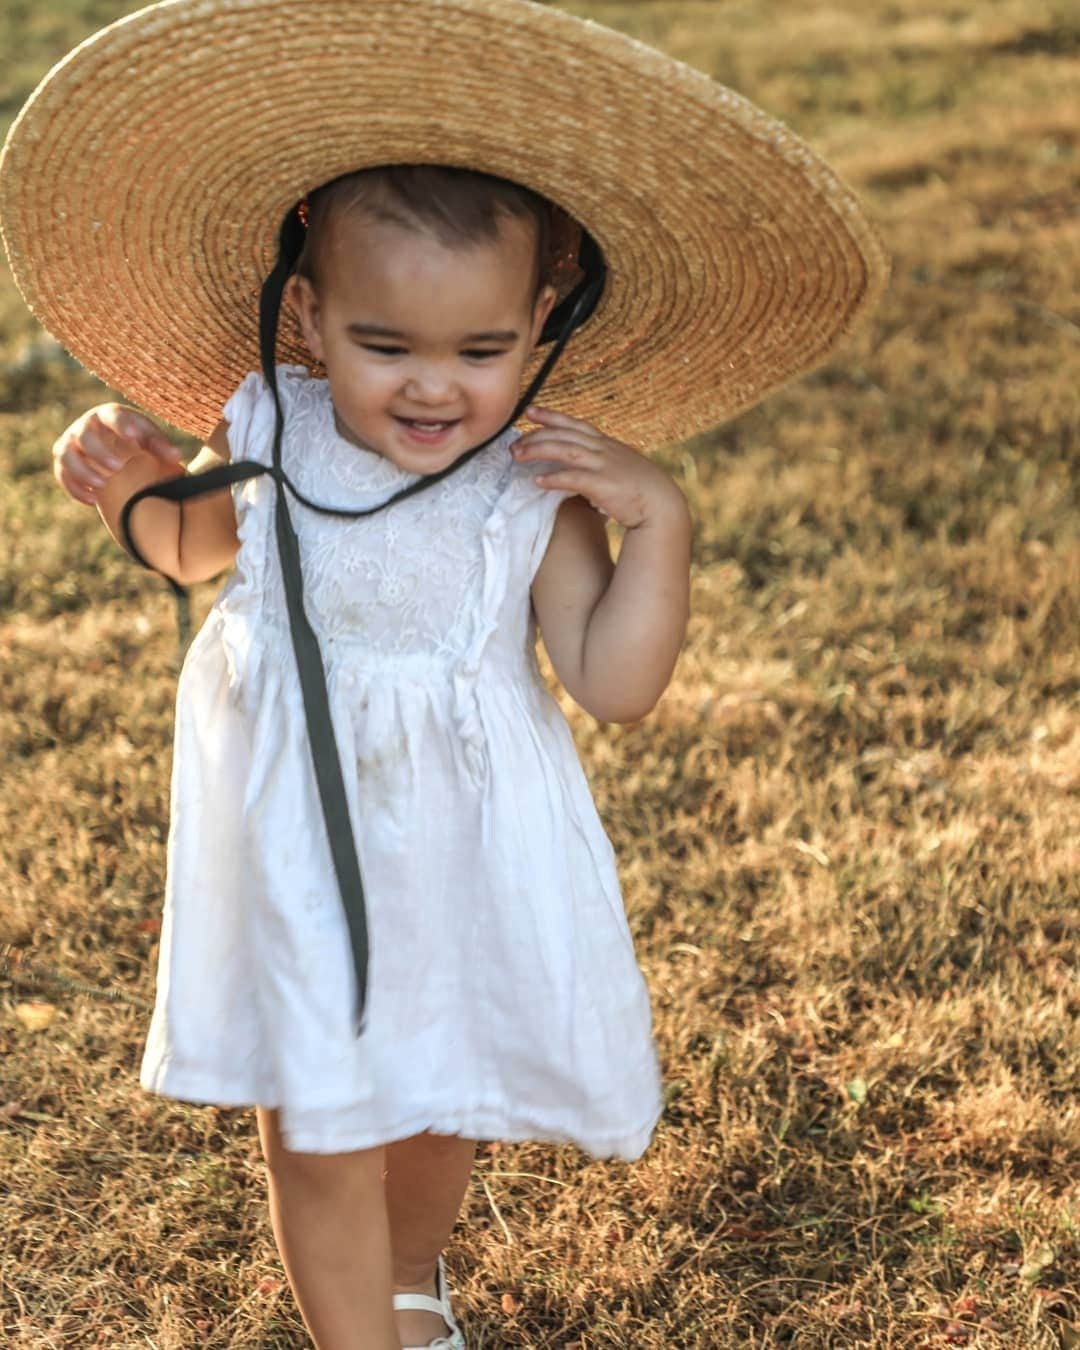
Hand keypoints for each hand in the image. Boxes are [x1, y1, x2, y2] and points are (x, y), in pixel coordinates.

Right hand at [52, 403, 183, 505]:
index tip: (133, 438)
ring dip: (82, 471)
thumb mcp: (150, 439)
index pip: (112, 416)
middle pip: (84, 436)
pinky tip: (93, 500)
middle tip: (117, 467)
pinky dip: (74, 488)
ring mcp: (71, 443)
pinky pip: (62, 474)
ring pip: (65, 454)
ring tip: (102, 485)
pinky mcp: (65, 462)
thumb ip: (161, 446)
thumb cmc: (137, 440)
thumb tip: (176, 457)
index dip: (120, 426)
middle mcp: (86, 425)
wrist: (117, 447)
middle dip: (98, 452)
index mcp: (110, 415)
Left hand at [512, 405, 687, 529]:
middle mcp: (604, 450)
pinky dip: (554, 479)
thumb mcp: (621, 468)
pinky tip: (537, 482)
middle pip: (564, 434)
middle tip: (514, 443)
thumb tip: (581, 472)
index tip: (529, 411)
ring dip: (539, 450)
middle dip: (536, 435)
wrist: (663, 505)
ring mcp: (604, 465)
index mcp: (607, 444)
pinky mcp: (604, 485)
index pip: (575, 424)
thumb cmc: (642, 491)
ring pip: (566, 450)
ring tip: (518, 456)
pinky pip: (574, 478)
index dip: (551, 416)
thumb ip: (601, 465)